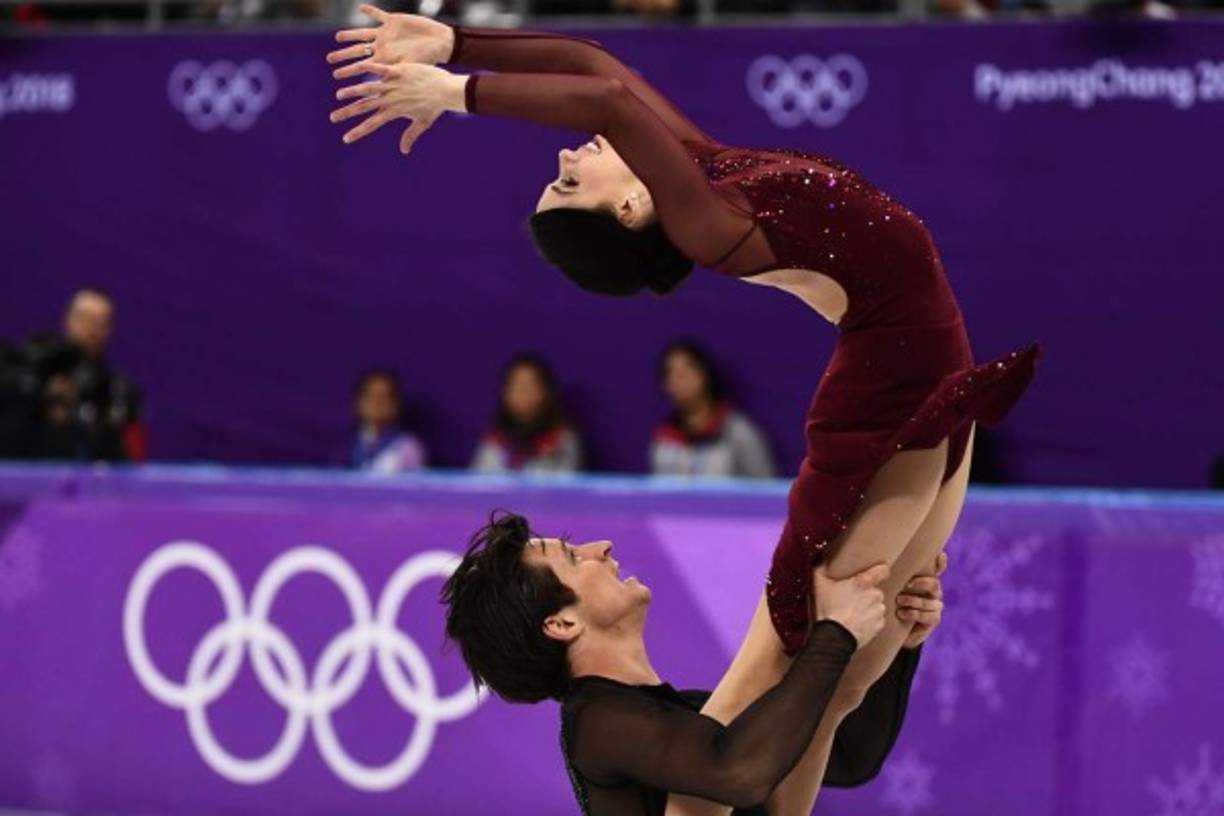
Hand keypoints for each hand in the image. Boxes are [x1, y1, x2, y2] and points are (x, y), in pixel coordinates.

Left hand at [327, 5, 453, 80]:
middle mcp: (383, 48)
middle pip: (358, 51)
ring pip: (363, 33)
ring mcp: (387, 34)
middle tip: (330, 60)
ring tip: (338, 38)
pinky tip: (361, 7)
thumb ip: (391, 78)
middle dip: (344, 56)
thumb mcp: (407, 70)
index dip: (349, 72)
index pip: (362, 67)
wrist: (441, 44)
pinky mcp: (394, 20)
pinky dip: (370, 11)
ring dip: (350, 34)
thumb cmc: (428, 61)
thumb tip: (378, 94)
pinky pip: (378, 14)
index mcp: (385, 60)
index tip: (336, 78)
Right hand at [330, 62, 464, 153]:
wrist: (447, 91)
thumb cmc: (436, 107)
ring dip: (353, 92)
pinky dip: (370, 68)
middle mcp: (391, 100)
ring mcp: (394, 85)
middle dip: (348, 113)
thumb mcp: (422, 122)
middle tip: (332, 117)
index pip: (372, 124)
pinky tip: (358, 66)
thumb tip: (404, 151)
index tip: (346, 139)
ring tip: (339, 95)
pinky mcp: (399, 72)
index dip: (358, 132)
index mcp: (394, 112)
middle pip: (365, 108)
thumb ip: (410, 135)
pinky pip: (382, 69)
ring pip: (370, 89)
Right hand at [812, 562, 888, 649]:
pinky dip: (870, 621)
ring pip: (877, 606)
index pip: (883, 571)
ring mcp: (878, 611)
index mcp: (863, 583)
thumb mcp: (820, 586)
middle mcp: (875, 595)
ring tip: (853, 614)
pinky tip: (857, 623)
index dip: (881, 571)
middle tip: (852, 600)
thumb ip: (821, 570)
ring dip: (868, 608)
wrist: (834, 637)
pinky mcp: (879, 625)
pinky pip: (877, 620)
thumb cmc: (828, 611)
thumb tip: (820, 562)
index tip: (879, 572)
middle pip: (875, 591)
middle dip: (866, 595)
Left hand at [897, 551, 946, 649]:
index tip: (940, 556)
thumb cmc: (890, 601)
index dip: (940, 563)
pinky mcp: (933, 619)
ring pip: (930, 601)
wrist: (892, 627)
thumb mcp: (890, 586)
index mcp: (925, 579)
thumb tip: (880, 563)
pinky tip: (902, 613)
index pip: (937, 569)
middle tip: (907, 584)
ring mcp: (934, 605)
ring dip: (914, 601)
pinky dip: (914, 613)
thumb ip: (889, 575)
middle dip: (922, 583)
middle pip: (934, 584)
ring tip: (899, 600)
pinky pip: (930, 616)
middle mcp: (933, 591)